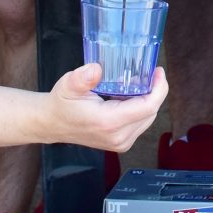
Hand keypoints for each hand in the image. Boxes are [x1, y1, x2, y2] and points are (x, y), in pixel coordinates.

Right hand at [48, 63, 167, 151]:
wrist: (53, 124)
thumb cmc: (62, 103)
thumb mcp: (68, 85)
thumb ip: (82, 77)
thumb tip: (96, 69)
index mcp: (109, 122)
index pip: (148, 107)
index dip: (159, 88)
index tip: (158, 71)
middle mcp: (118, 137)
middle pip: (151, 112)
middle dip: (154, 91)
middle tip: (148, 73)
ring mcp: (120, 143)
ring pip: (148, 118)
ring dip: (147, 99)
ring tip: (138, 83)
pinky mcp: (121, 144)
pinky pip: (140, 123)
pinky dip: (140, 108)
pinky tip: (130, 96)